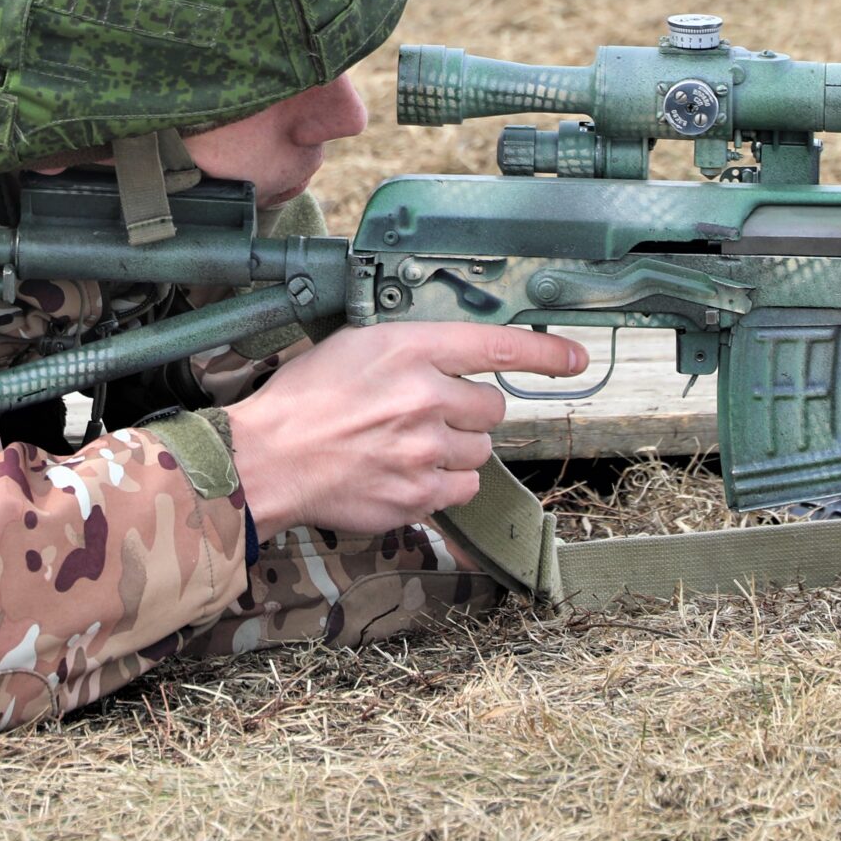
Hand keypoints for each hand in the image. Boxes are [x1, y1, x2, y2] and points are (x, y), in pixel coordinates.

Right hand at [222, 323, 586, 537]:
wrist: (266, 460)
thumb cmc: (302, 401)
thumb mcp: (355, 346)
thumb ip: (412, 350)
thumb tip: (454, 360)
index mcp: (409, 349)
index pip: (498, 344)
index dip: (546, 352)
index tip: (574, 358)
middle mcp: (425, 397)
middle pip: (492, 407)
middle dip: (468, 413)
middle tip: (425, 417)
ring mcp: (424, 450)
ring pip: (479, 451)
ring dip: (454, 451)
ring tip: (405, 448)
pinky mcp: (419, 496)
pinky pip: (462, 491)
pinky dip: (442, 486)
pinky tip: (405, 475)